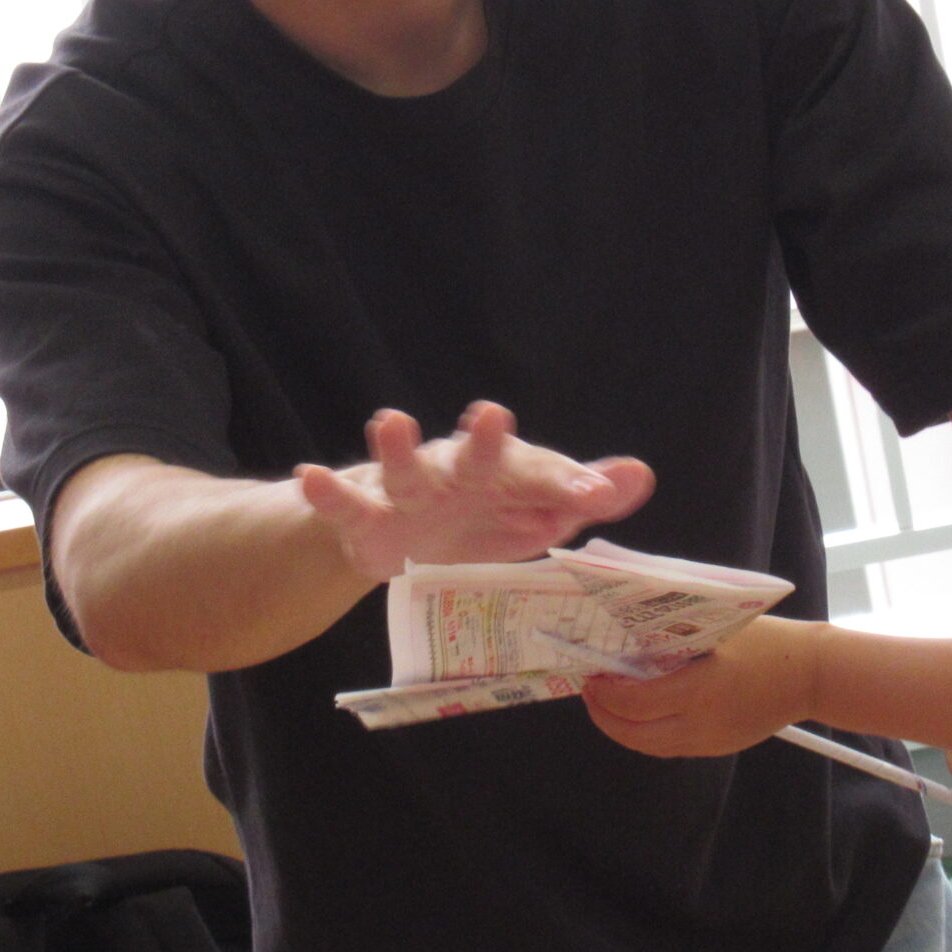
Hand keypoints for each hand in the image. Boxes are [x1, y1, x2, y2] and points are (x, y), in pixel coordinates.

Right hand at [295, 402, 653, 581]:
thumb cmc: (482, 514)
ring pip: (403, 471)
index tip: (595, 493)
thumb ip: (579, 494)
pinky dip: (327, 493)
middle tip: (493, 415)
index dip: (566, 482)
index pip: (539, 475)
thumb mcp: (534, 510)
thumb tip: (640, 474)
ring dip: (397, 448)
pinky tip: (310, 477)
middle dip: (483, 442)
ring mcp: (409, 494)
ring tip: (389, 420)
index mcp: (503, 474)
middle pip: (473, 458)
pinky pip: (344, 508)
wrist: (405, 536)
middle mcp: (456, 474)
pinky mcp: (366, 522)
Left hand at [581, 618, 820, 757]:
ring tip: (606, 704)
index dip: (606, 694)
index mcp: (699, 690)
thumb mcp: (719, 626)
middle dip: (604, 717)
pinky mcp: (717, 747)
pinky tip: (638, 712)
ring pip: (650, 746)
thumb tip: (626, 624)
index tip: (590, 676)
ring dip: (622, 728)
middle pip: (635, 735)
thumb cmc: (766, 640)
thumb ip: (675, 631)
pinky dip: (646, 732)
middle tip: (590, 692)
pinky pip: (670, 746)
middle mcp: (700, 724)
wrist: (810, 674)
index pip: (636, 703)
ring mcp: (709, 741)